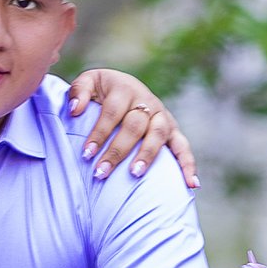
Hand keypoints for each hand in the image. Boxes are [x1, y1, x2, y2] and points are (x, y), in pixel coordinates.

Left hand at [67, 68, 199, 186]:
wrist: (125, 88)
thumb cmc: (102, 91)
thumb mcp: (88, 83)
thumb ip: (78, 92)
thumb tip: (75, 109)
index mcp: (125, 88)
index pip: (112, 112)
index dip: (99, 132)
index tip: (86, 154)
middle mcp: (147, 101)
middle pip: (135, 126)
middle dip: (118, 150)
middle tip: (101, 172)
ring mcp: (162, 116)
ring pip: (158, 134)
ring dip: (147, 155)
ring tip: (135, 174)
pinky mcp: (173, 130)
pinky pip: (183, 147)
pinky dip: (188, 165)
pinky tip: (191, 184)